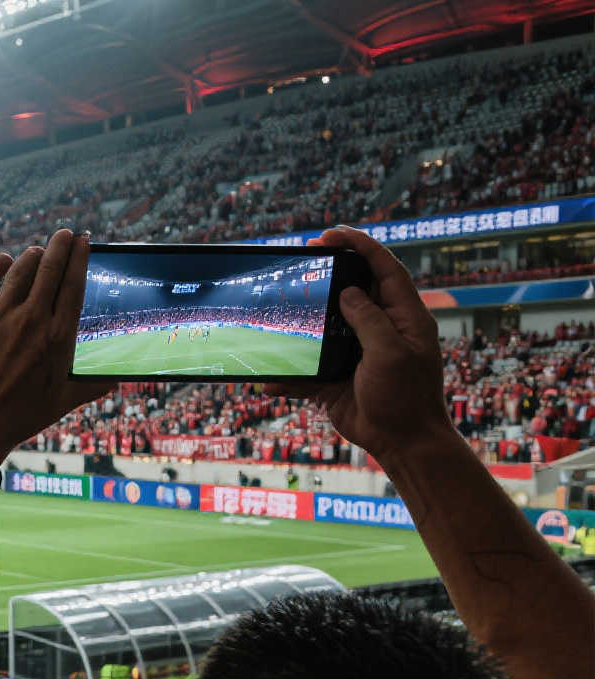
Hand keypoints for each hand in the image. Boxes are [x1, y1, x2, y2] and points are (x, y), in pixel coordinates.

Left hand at [0, 229, 110, 459]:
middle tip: (65, 234)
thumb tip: (118, 382)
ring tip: (38, 251)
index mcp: (58, 338)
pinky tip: (3, 259)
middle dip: (60, 245)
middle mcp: (31, 320)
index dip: (79, 258)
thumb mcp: (62, 403)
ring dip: (31, 256)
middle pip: (49, 269)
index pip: (73, 285)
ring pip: (18, 271)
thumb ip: (92, 387)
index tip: (84, 242)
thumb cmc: (20, 418)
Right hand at [272, 227, 453, 459]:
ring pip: (325, 325)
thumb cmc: (406, 398)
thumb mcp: (391, 354)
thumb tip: (348, 292)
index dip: (361, 245)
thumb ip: (370, 320)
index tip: (331, 234)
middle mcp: (381, 329)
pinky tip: (271, 381)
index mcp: (404, 318)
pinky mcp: (337, 376)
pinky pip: (307, 367)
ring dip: (302, 322)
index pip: (384, 269)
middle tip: (302, 259)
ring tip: (279, 309)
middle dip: (328, 273)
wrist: (402, 444)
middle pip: (353, 289)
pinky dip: (288, 374)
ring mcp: (357, 352)